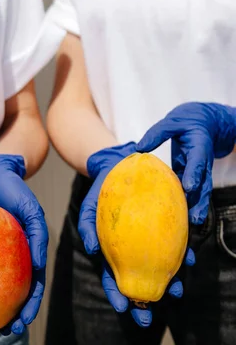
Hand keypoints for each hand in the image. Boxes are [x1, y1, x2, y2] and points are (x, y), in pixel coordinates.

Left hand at [0, 154, 47, 335]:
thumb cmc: (12, 189)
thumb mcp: (30, 209)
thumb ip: (37, 234)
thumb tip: (38, 264)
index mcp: (28, 254)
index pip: (32, 287)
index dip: (29, 308)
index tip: (20, 325)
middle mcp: (12, 259)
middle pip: (12, 294)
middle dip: (8, 317)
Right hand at [78, 143, 194, 326]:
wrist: (120, 165)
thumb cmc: (102, 189)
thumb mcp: (89, 206)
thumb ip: (87, 226)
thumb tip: (91, 251)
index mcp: (111, 251)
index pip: (113, 277)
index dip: (117, 294)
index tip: (123, 309)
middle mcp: (131, 250)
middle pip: (137, 279)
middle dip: (144, 301)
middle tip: (148, 320)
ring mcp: (148, 240)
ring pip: (159, 266)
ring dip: (168, 282)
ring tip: (176, 294)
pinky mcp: (164, 225)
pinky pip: (174, 242)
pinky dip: (181, 253)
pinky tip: (188, 261)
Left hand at [137, 102, 235, 223]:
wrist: (206, 122)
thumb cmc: (186, 121)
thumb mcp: (172, 121)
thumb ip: (158, 133)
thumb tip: (139, 148)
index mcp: (199, 146)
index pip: (197, 161)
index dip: (194, 174)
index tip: (189, 187)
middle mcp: (202, 162)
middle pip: (203, 183)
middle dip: (199, 200)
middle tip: (195, 217)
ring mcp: (200, 171)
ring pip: (201, 191)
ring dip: (197, 207)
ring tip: (193, 224)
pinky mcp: (193, 176)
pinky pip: (192, 191)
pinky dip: (188, 204)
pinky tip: (182, 219)